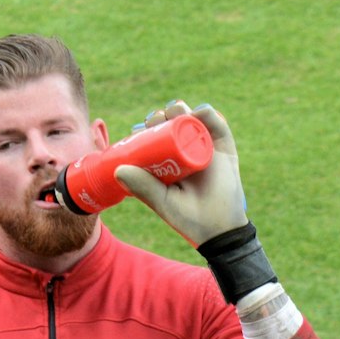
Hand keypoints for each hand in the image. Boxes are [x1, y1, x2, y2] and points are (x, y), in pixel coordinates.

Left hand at [112, 101, 247, 245]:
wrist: (219, 227)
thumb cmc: (187, 217)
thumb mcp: (161, 201)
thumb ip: (142, 186)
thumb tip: (117, 169)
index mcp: (167, 161)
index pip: (154, 138)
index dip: (145, 130)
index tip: (137, 131)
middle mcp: (184, 149)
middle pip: (170, 123)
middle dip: (160, 117)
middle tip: (155, 121)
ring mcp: (203, 144)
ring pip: (190, 118)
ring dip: (179, 110)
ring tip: (173, 114)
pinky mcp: (222, 144)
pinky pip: (215, 122)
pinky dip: (206, 113)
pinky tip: (196, 113)